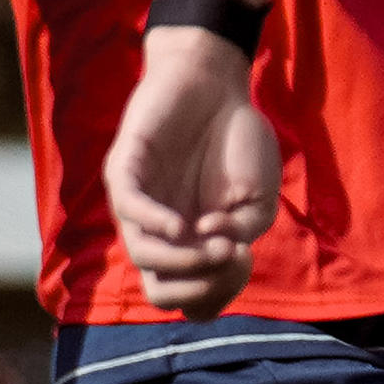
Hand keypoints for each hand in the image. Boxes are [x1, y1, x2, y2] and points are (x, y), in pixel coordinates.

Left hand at [104, 29, 282, 316]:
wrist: (217, 86)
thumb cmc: (239, 143)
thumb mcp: (259, 198)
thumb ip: (242, 231)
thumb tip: (212, 243)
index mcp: (191, 245)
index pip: (190, 297)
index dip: (218, 293)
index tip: (244, 259)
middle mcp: (160, 233)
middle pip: (161, 291)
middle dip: (200, 285)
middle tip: (233, 255)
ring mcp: (140, 203)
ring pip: (144, 256)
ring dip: (184, 260)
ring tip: (220, 239)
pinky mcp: (124, 169)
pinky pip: (128, 209)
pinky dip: (154, 223)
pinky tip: (183, 224)